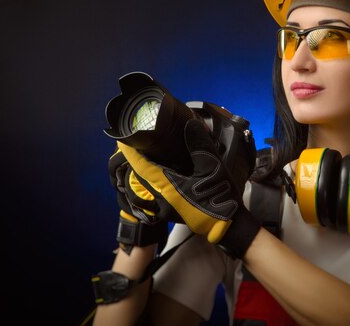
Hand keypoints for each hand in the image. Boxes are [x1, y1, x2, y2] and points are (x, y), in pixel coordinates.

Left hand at [118, 119, 259, 258]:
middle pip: (137, 179)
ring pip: (141, 192)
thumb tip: (190, 124)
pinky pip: (149, 202)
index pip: (142, 167)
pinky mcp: (170, 215)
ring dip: (137, 178)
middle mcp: (161, 199)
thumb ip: (199, 144)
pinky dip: (145, 191)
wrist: (226, 224)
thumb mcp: (213, 166)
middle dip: (133, 164)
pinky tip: (153, 183)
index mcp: (168, 187)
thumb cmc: (219, 195)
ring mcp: (164, 209)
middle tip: (132, 149)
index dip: (131, 153)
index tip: (123, 140)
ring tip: (139, 165)